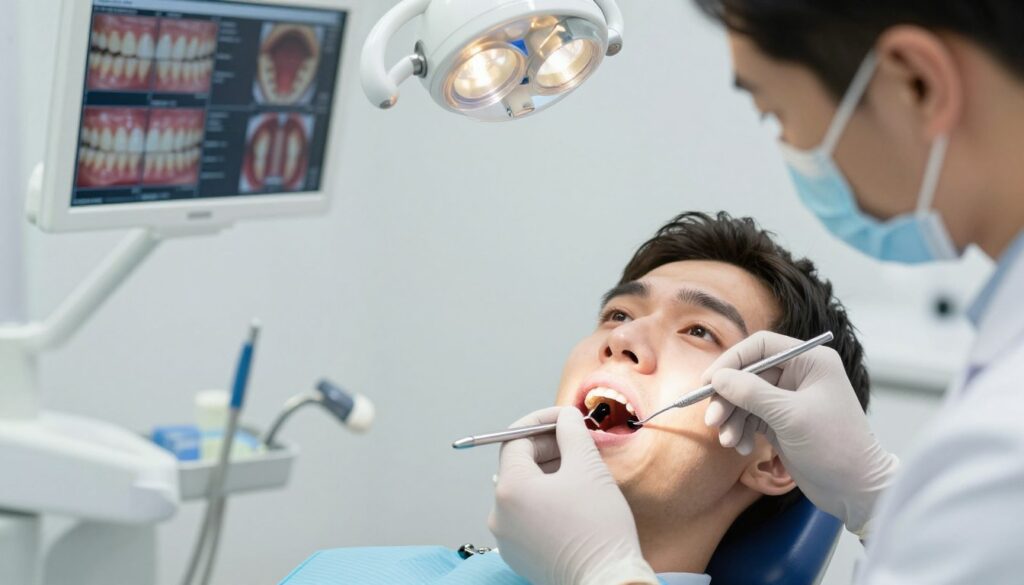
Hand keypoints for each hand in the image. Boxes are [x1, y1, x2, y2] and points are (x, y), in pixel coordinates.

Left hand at [489, 407, 657, 584]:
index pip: (516, 439)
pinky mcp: (520, 554)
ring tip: (581, 469)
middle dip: (549, 447)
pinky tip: (574, 497)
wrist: (607, 581)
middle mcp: (499, 514)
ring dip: (550, 472)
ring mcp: (507, 538)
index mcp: (509, 489)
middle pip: (519, 465)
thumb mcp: (588, 467)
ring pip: (524, 490)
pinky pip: (527, 515)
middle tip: (579, 441)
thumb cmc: (599, 528)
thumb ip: (571, 432)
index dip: (542, 422)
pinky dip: (546, 499)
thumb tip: (565, 417)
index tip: (565, 419)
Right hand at [701, 331, 899, 535]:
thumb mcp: (790, 416)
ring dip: (732, 419)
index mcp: (810, 361)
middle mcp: (799, 375)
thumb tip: (717, 378)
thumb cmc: (834, 447)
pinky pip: (750, 417)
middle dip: (728, 398)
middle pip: (748, 374)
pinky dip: (742, 431)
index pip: (760, 346)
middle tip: (712, 420)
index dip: (731, 360)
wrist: (856, 490)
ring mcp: (789, 399)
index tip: (708, 381)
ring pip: (745, 398)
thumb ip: (751, 393)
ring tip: (729, 441)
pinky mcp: (781, 422)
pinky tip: (744, 448)